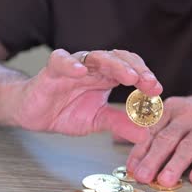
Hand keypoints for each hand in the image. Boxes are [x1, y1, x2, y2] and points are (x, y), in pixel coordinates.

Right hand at [7, 49, 161, 142]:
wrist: (34, 113)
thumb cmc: (65, 111)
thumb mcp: (97, 121)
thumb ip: (120, 124)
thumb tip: (145, 135)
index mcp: (107, 77)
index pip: (131, 69)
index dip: (145, 77)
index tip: (157, 91)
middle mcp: (94, 68)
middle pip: (119, 59)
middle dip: (136, 70)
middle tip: (149, 83)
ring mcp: (74, 67)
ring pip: (96, 57)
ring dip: (114, 65)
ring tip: (129, 77)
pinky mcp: (52, 70)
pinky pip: (61, 60)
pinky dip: (71, 64)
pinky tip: (81, 71)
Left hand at [126, 80, 191, 185]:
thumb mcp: (173, 114)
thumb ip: (149, 128)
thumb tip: (115, 137)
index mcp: (170, 110)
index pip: (152, 131)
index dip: (140, 150)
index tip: (131, 169)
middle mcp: (187, 115)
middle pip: (168, 138)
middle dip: (153, 158)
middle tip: (142, 177)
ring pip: (189, 145)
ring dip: (176, 164)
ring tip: (165, 182)